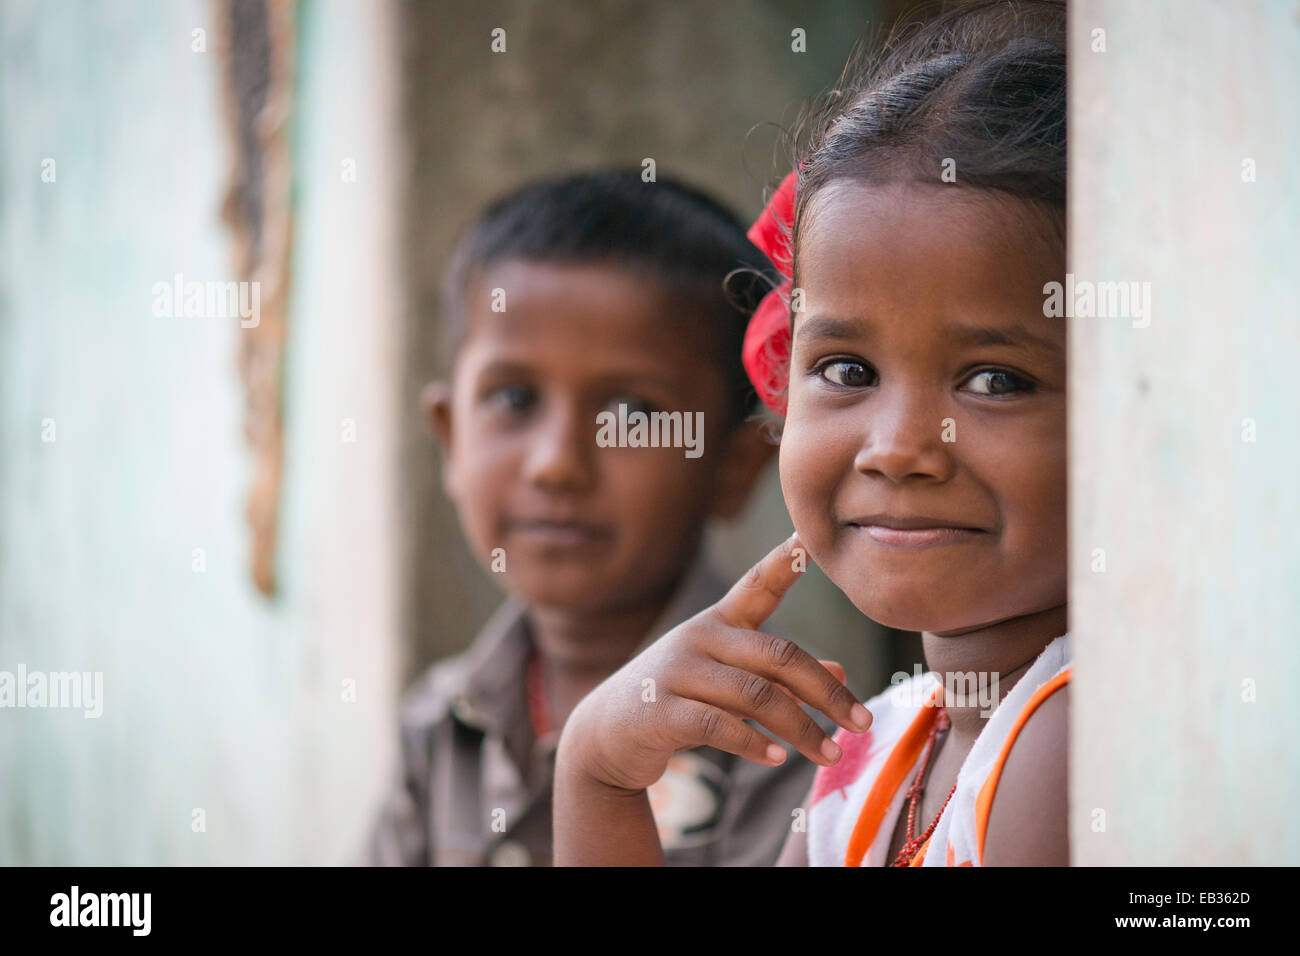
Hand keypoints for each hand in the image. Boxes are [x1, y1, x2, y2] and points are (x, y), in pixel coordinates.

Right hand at [560, 533, 872, 792]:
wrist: (606, 735)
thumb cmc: (678, 700)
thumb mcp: (728, 681)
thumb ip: (780, 675)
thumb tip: (843, 673)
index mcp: (719, 622)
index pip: (757, 583)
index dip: (786, 559)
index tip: (811, 537)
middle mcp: (700, 637)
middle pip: (778, 655)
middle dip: (827, 692)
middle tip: (864, 722)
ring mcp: (678, 672)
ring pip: (756, 695)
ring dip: (802, 728)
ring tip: (832, 754)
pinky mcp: (662, 711)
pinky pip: (719, 726)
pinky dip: (754, 744)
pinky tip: (778, 759)